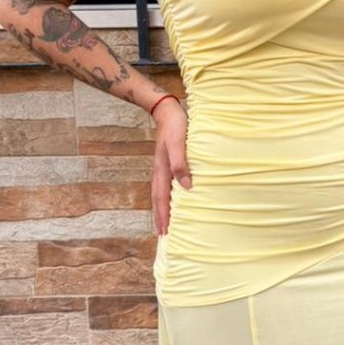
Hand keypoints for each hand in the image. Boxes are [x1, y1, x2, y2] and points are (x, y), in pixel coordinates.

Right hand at [150, 99, 189, 236]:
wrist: (167, 110)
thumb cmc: (175, 126)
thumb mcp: (179, 143)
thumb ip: (181, 164)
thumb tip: (186, 187)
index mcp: (162, 170)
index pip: (161, 198)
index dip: (163, 215)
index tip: (164, 232)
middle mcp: (160, 171)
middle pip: (157, 199)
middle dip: (159, 217)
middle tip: (162, 234)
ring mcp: (161, 167)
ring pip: (159, 193)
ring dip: (161, 209)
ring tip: (164, 222)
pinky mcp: (166, 162)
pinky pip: (164, 185)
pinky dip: (164, 197)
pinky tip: (171, 198)